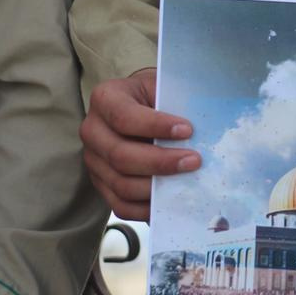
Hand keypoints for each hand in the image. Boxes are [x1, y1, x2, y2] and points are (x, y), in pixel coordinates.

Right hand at [80, 69, 200, 220]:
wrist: (140, 105)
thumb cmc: (157, 95)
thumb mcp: (163, 86)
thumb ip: (175, 102)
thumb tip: (202, 130)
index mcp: (106, 98)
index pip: (124, 117)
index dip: (156, 126)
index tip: (187, 130)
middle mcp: (93, 130)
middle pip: (121, 156)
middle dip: (161, 162)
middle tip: (194, 161)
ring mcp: (94, 160)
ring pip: (121, 184)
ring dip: (157, 187)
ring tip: (186, 180)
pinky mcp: (101, 184)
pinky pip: (121, 205)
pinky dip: (146, 207)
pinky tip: (169, 199)